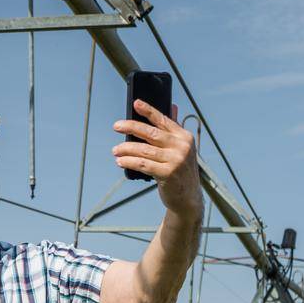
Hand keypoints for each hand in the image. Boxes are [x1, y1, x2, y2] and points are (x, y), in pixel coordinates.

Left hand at [112, 100, 202, 216]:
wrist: (188, 199)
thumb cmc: (180, 171)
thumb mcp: (181, 149)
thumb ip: (174, 130)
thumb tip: (171, 106)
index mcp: (184, 136)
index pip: (163, 120)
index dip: (149, 111)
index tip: (135, 103)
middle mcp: (182, 146)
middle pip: (151, 133)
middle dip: (131, 128)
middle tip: (116, 126)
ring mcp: (176, 160)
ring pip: (144, 150)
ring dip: (126, 149)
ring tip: (115, 150)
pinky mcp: (168, 174)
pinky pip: (143, 164)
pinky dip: (129, 162)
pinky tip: (120, 161)